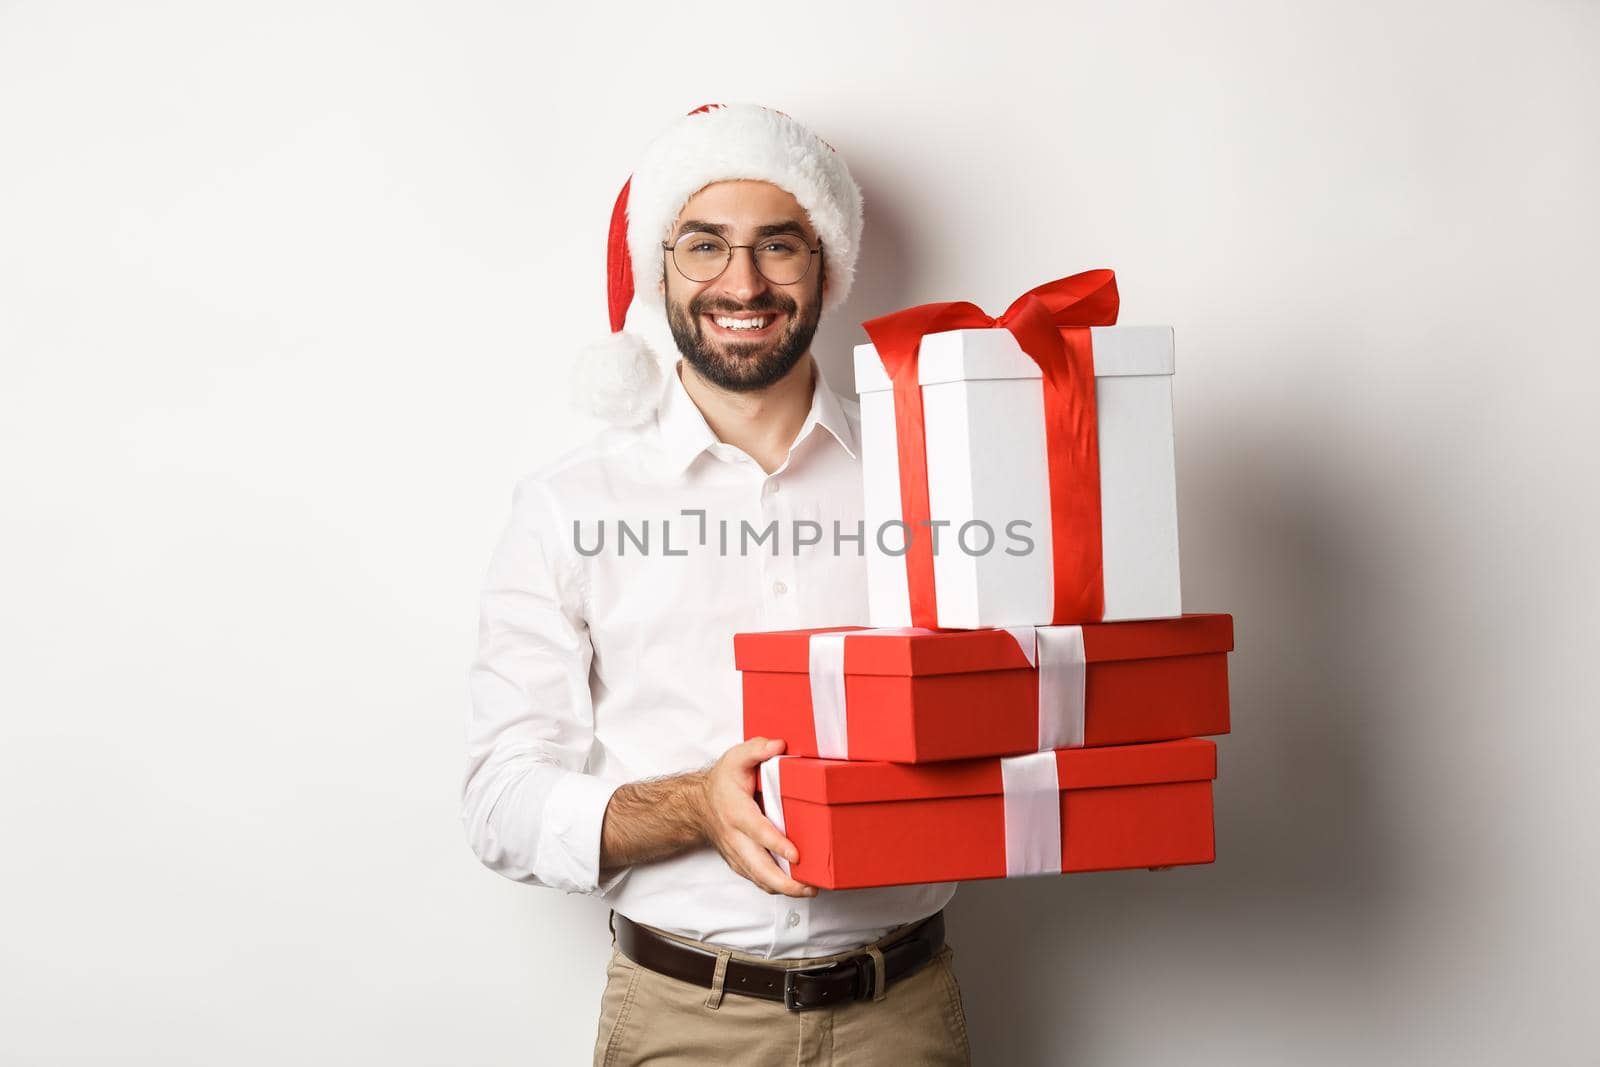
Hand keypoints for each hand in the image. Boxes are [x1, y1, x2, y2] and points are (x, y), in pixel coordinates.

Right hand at [698, 737, 816, 897]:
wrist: (699, 805)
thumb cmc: (722, 782)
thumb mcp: (736, 757)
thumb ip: (757, 749)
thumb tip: (779, 745)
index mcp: (737, 811)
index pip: (757, 831)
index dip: (776, 844)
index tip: (796, 854)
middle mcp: (735, 837)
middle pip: (758, 867)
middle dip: (784, 882)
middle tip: (809, 887)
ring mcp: (737, 853)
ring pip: (759, 879)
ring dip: (783, 889)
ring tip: (810, 890)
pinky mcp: (740, 863)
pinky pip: (758, 879)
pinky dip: (776, 886)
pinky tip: (796, 886)